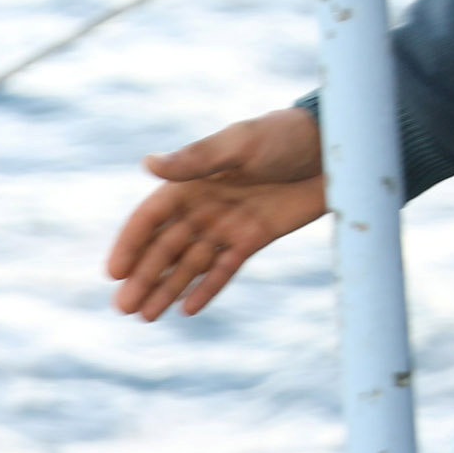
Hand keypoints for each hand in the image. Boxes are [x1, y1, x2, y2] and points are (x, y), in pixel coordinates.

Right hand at [107, 107, 326, 320]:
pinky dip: (206, 288)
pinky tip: (186, 310)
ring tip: (145, 317)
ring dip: (166, 289)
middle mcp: (203, 206)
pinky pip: (224, 268)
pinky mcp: (254, 238)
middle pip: (165, 248)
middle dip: (143, 278)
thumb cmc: (287, 135)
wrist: (338, 146)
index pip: (151, 218)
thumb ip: (195, 160)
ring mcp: (227, 224)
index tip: (115, 273)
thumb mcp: (240, 143)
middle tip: (123, 309)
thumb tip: (147, 164)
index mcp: (192, 181)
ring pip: (189, 264)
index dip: (131, 244)